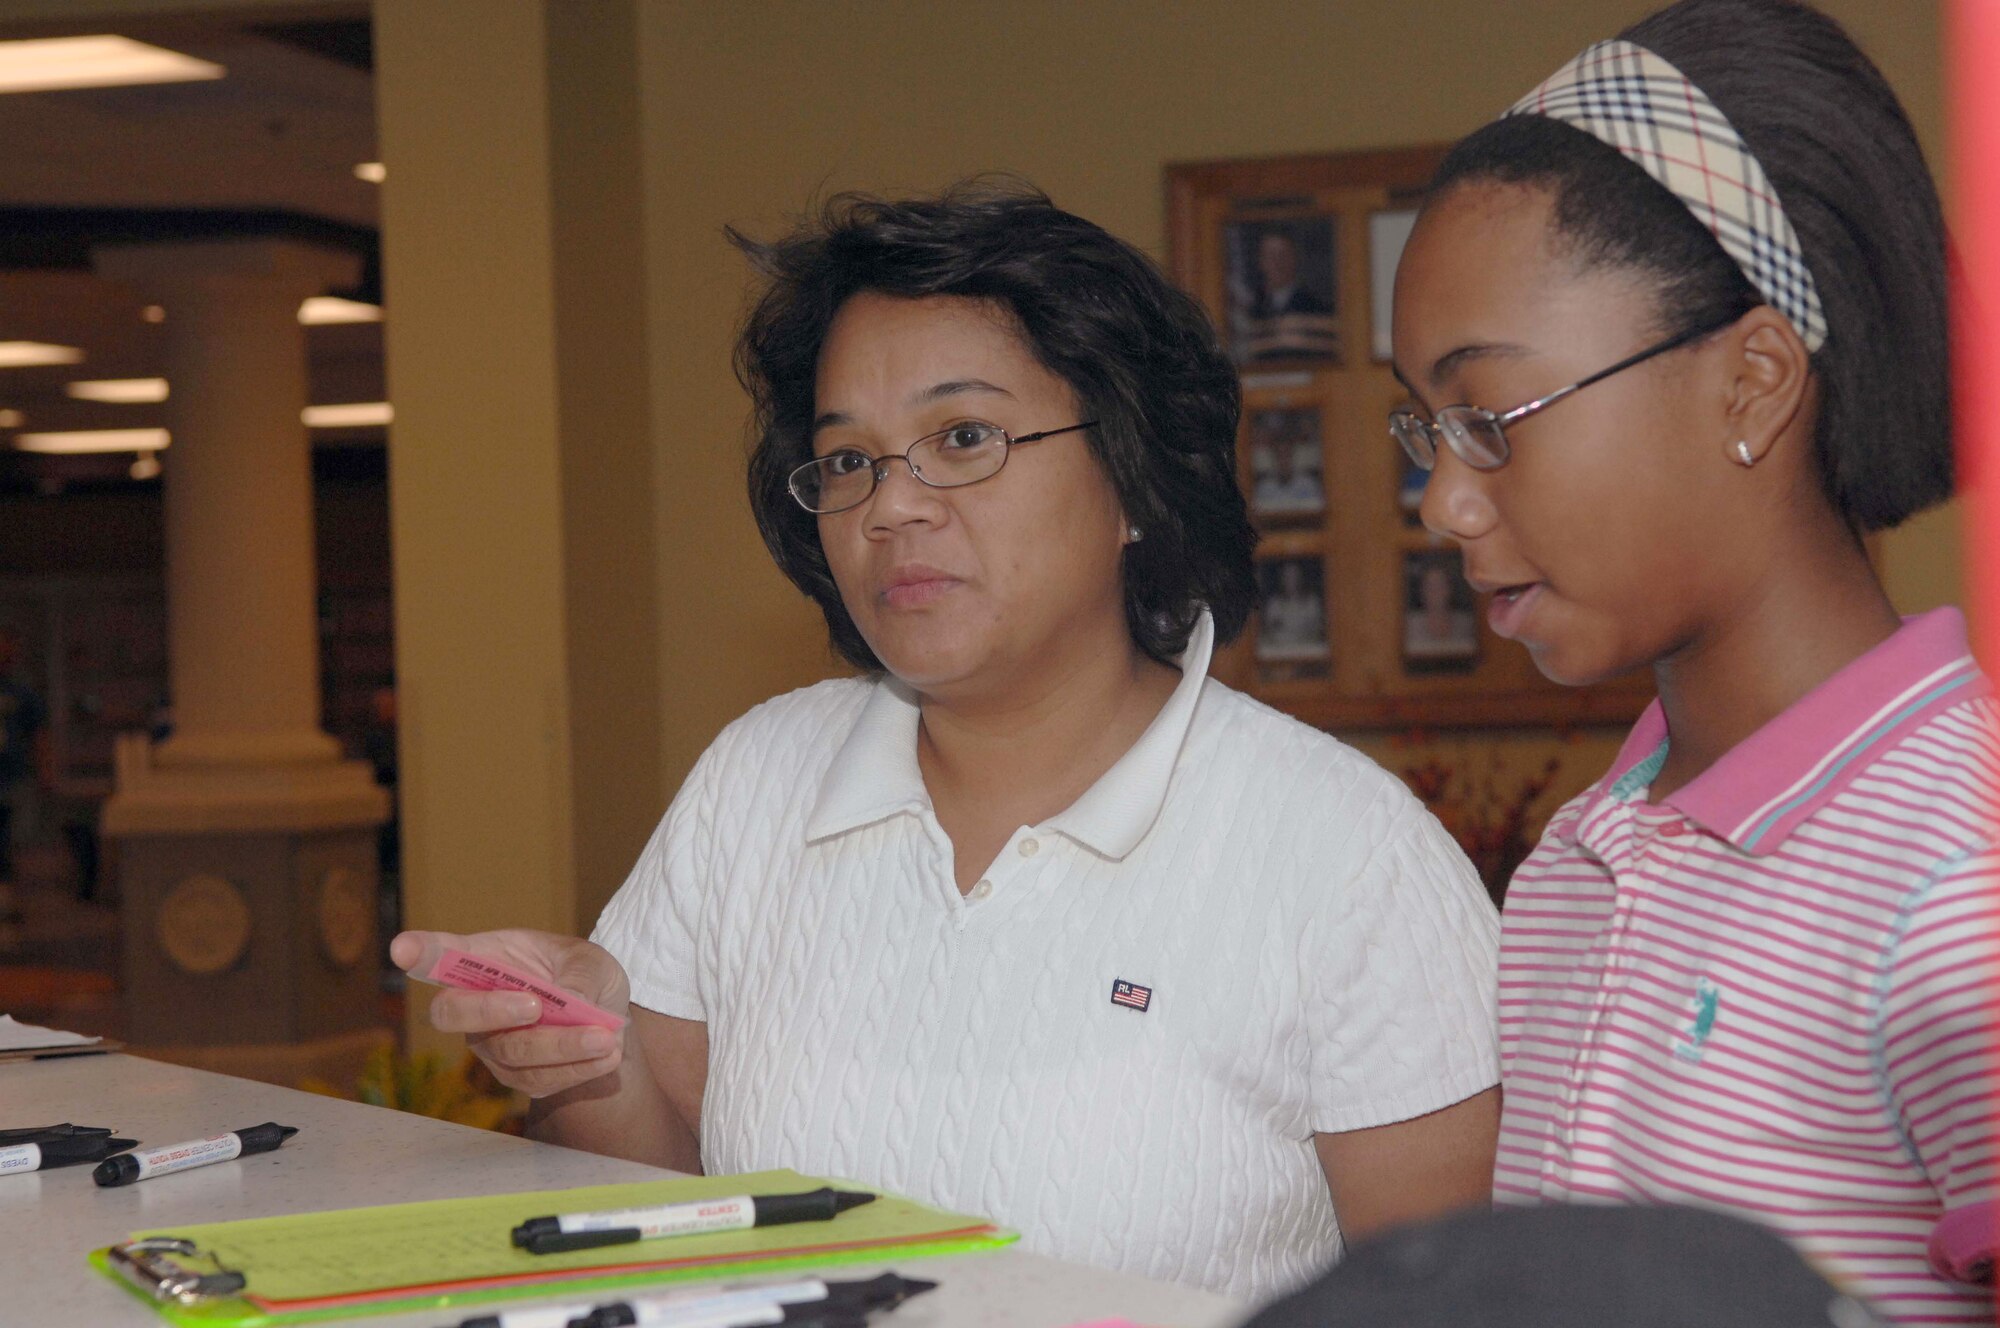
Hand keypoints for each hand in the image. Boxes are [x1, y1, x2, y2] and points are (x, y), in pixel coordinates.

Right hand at [390, 928, 631, 1098]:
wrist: (607, 1023)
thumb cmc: (587, 978)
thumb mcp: (592, 962)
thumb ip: (579, 976)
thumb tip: (571, 1002)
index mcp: (486, 958)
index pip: (443, 954)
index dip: (421, 953)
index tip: (401, 949)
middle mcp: (474, 1002)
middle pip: (452, 1013)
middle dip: (490, 1010)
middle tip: (536, 1005)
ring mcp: (489, 1043)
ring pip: (509, 1052)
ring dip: (559, 1046)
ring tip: (604, 1036)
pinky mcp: (513, 1076)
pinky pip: (537, 1079)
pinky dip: (576, 1067)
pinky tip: (606, 1054)